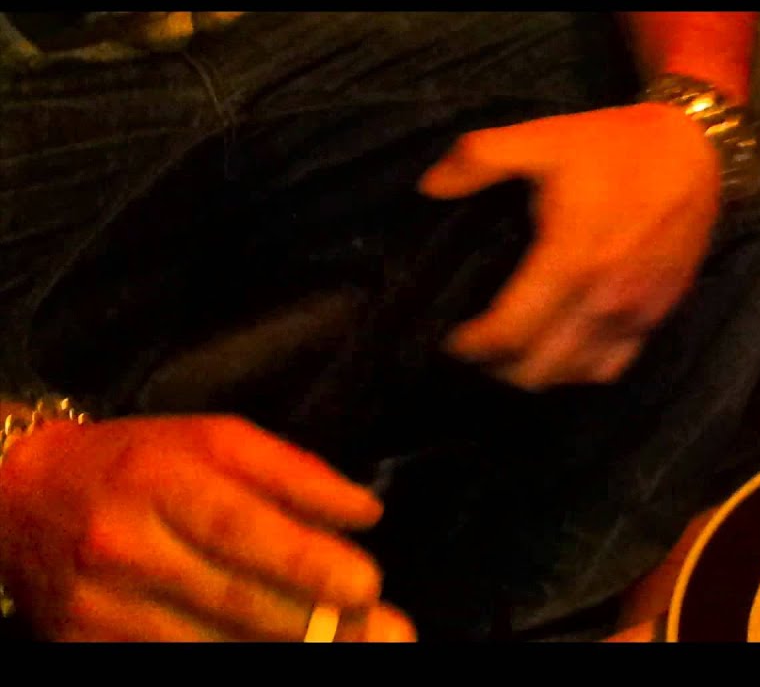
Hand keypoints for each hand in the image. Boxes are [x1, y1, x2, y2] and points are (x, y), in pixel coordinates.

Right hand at [0, 415, 415, 641]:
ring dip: (288, 650)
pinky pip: (178, 663)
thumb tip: (365, 514)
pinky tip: (280, 653)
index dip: (307, 561)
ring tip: (348, 643)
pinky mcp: (85, 649)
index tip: (369, 584)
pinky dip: (237, 662)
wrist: (23, 499)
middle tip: (380, 627)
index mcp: (159, 479)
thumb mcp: (216, 440)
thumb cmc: (142, 462)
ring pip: (214, 646)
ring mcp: (100, 608)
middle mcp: (123, 546)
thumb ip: (295, 473)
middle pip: (236, 599)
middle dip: (318, 621)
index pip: (242, 528)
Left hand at [420, 103, 720, 390]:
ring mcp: (634, 315)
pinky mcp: (656, 318)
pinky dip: (577, 371)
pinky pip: (611, 369)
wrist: (695, 153)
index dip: (472, 347)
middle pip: (537, 370)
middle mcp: (603, 300)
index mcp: (570, 260)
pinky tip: (560, 352)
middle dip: (497, 368)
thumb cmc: (614, 147)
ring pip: (573, 376)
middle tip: (476, 347)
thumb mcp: (543, 137)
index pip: (509, 335)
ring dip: (536, 374)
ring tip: (512, 354)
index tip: (451, 339)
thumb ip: (480, 158)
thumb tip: (428, 188)